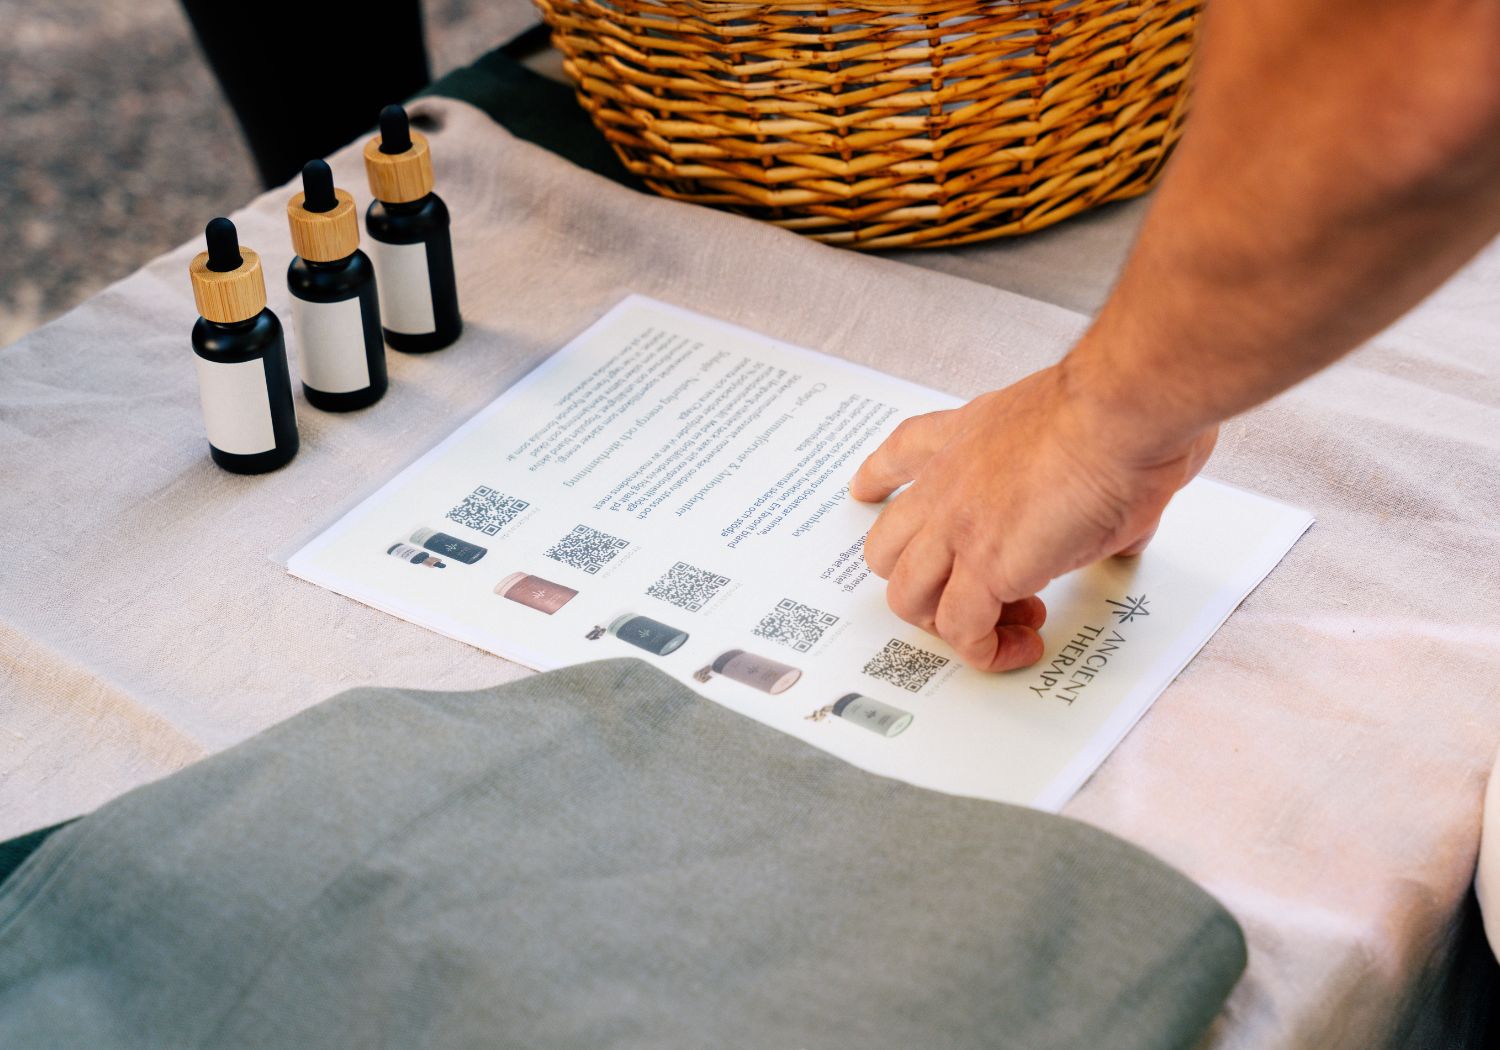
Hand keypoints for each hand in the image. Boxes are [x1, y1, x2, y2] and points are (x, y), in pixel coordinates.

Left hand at [849, 362, 1216, 671]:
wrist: (1120, 410)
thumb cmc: (1117, 408)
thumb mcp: (1082, 430)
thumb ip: (1090, 479)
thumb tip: (1127, 523)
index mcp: (970, 435)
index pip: (904, 453)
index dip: (879, 479)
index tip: (867, 490)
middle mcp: (949, 481)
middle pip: (886, 546)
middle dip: (921, 582)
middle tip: (974, 596)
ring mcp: (958, 527)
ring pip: (908, 596)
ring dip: (948, 623)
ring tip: (1005, 626)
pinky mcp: (985, 568)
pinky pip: (961, 630)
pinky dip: (987, 650)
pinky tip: (1020, 645)